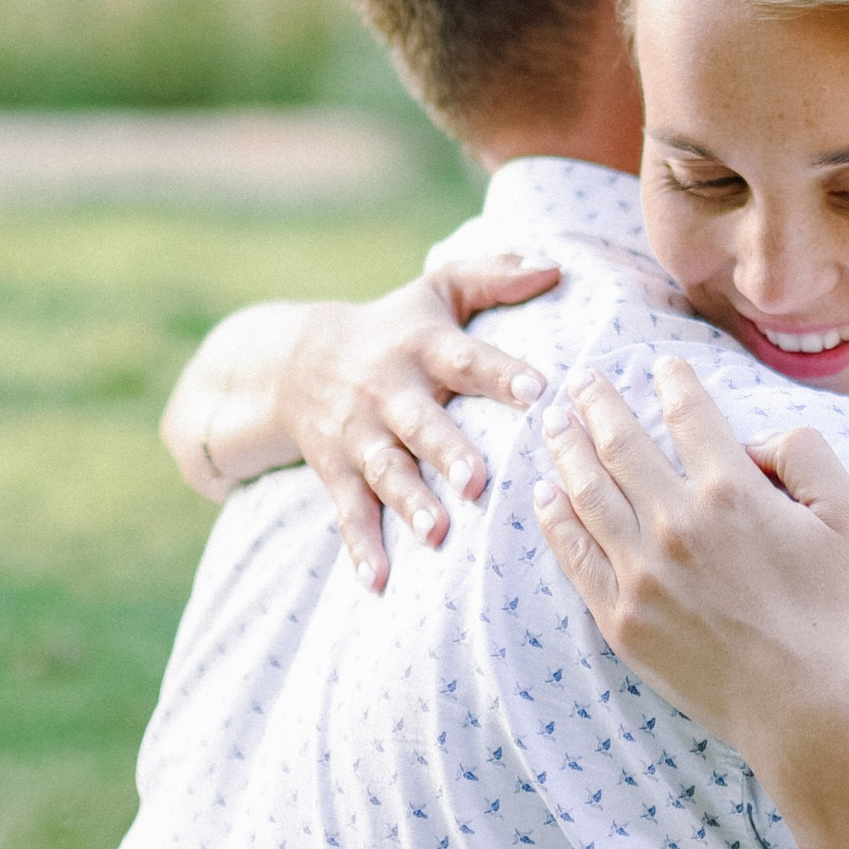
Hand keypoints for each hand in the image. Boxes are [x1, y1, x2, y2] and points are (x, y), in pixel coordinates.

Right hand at [278, 254, 557, 589]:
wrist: (292, 361)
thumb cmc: (394, 327)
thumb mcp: (437, 290)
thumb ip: (495, 276)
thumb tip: (556, 265)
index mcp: (422, 347)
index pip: (465, 358)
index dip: (500, 372)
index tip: (538, 389)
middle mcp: (389, 391)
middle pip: (421, 424)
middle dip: (448, 453)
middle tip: (479, 481)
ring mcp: (359, 435)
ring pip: (385, 472)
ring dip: (410, 503)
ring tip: (438, 534)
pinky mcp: (335, 471)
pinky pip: (348, 513)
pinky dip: (362, 548)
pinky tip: (379, 583)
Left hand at [531, 356, 848, 756]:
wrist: (811, 711)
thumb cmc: (840, 614)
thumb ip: (804, 452)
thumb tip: (751, 443)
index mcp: (731, 491)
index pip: (688, 415)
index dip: (671, 382)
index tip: (659, 366)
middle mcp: (675, 524)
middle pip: (621, 443)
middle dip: (597, 402)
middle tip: (581, 379)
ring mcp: (640, 575)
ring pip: (586, 493)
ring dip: (565, 448)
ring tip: (552, 421)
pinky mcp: (621, 621)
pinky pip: (573, 556)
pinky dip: (554, 518)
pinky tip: (544, 495)